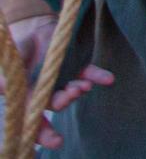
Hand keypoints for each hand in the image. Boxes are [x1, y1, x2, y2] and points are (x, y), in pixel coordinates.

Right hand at [9, 15, 113, 148]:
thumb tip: (0, 87)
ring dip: (78, 89)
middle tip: (67, 97)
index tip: (57, 142)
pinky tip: (108, 79)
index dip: (44, 134)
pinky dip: (99, 76)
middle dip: (62, 103)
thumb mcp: (10, 65)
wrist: (32, 29)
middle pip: (56, 104)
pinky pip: (90, 73)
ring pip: (73, 89)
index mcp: (28, 96)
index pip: (34, 120)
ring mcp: (64, 79)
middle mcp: (47, 92)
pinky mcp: (77, 65)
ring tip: (81, 86)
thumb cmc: (17, 50)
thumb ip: (5, 80)